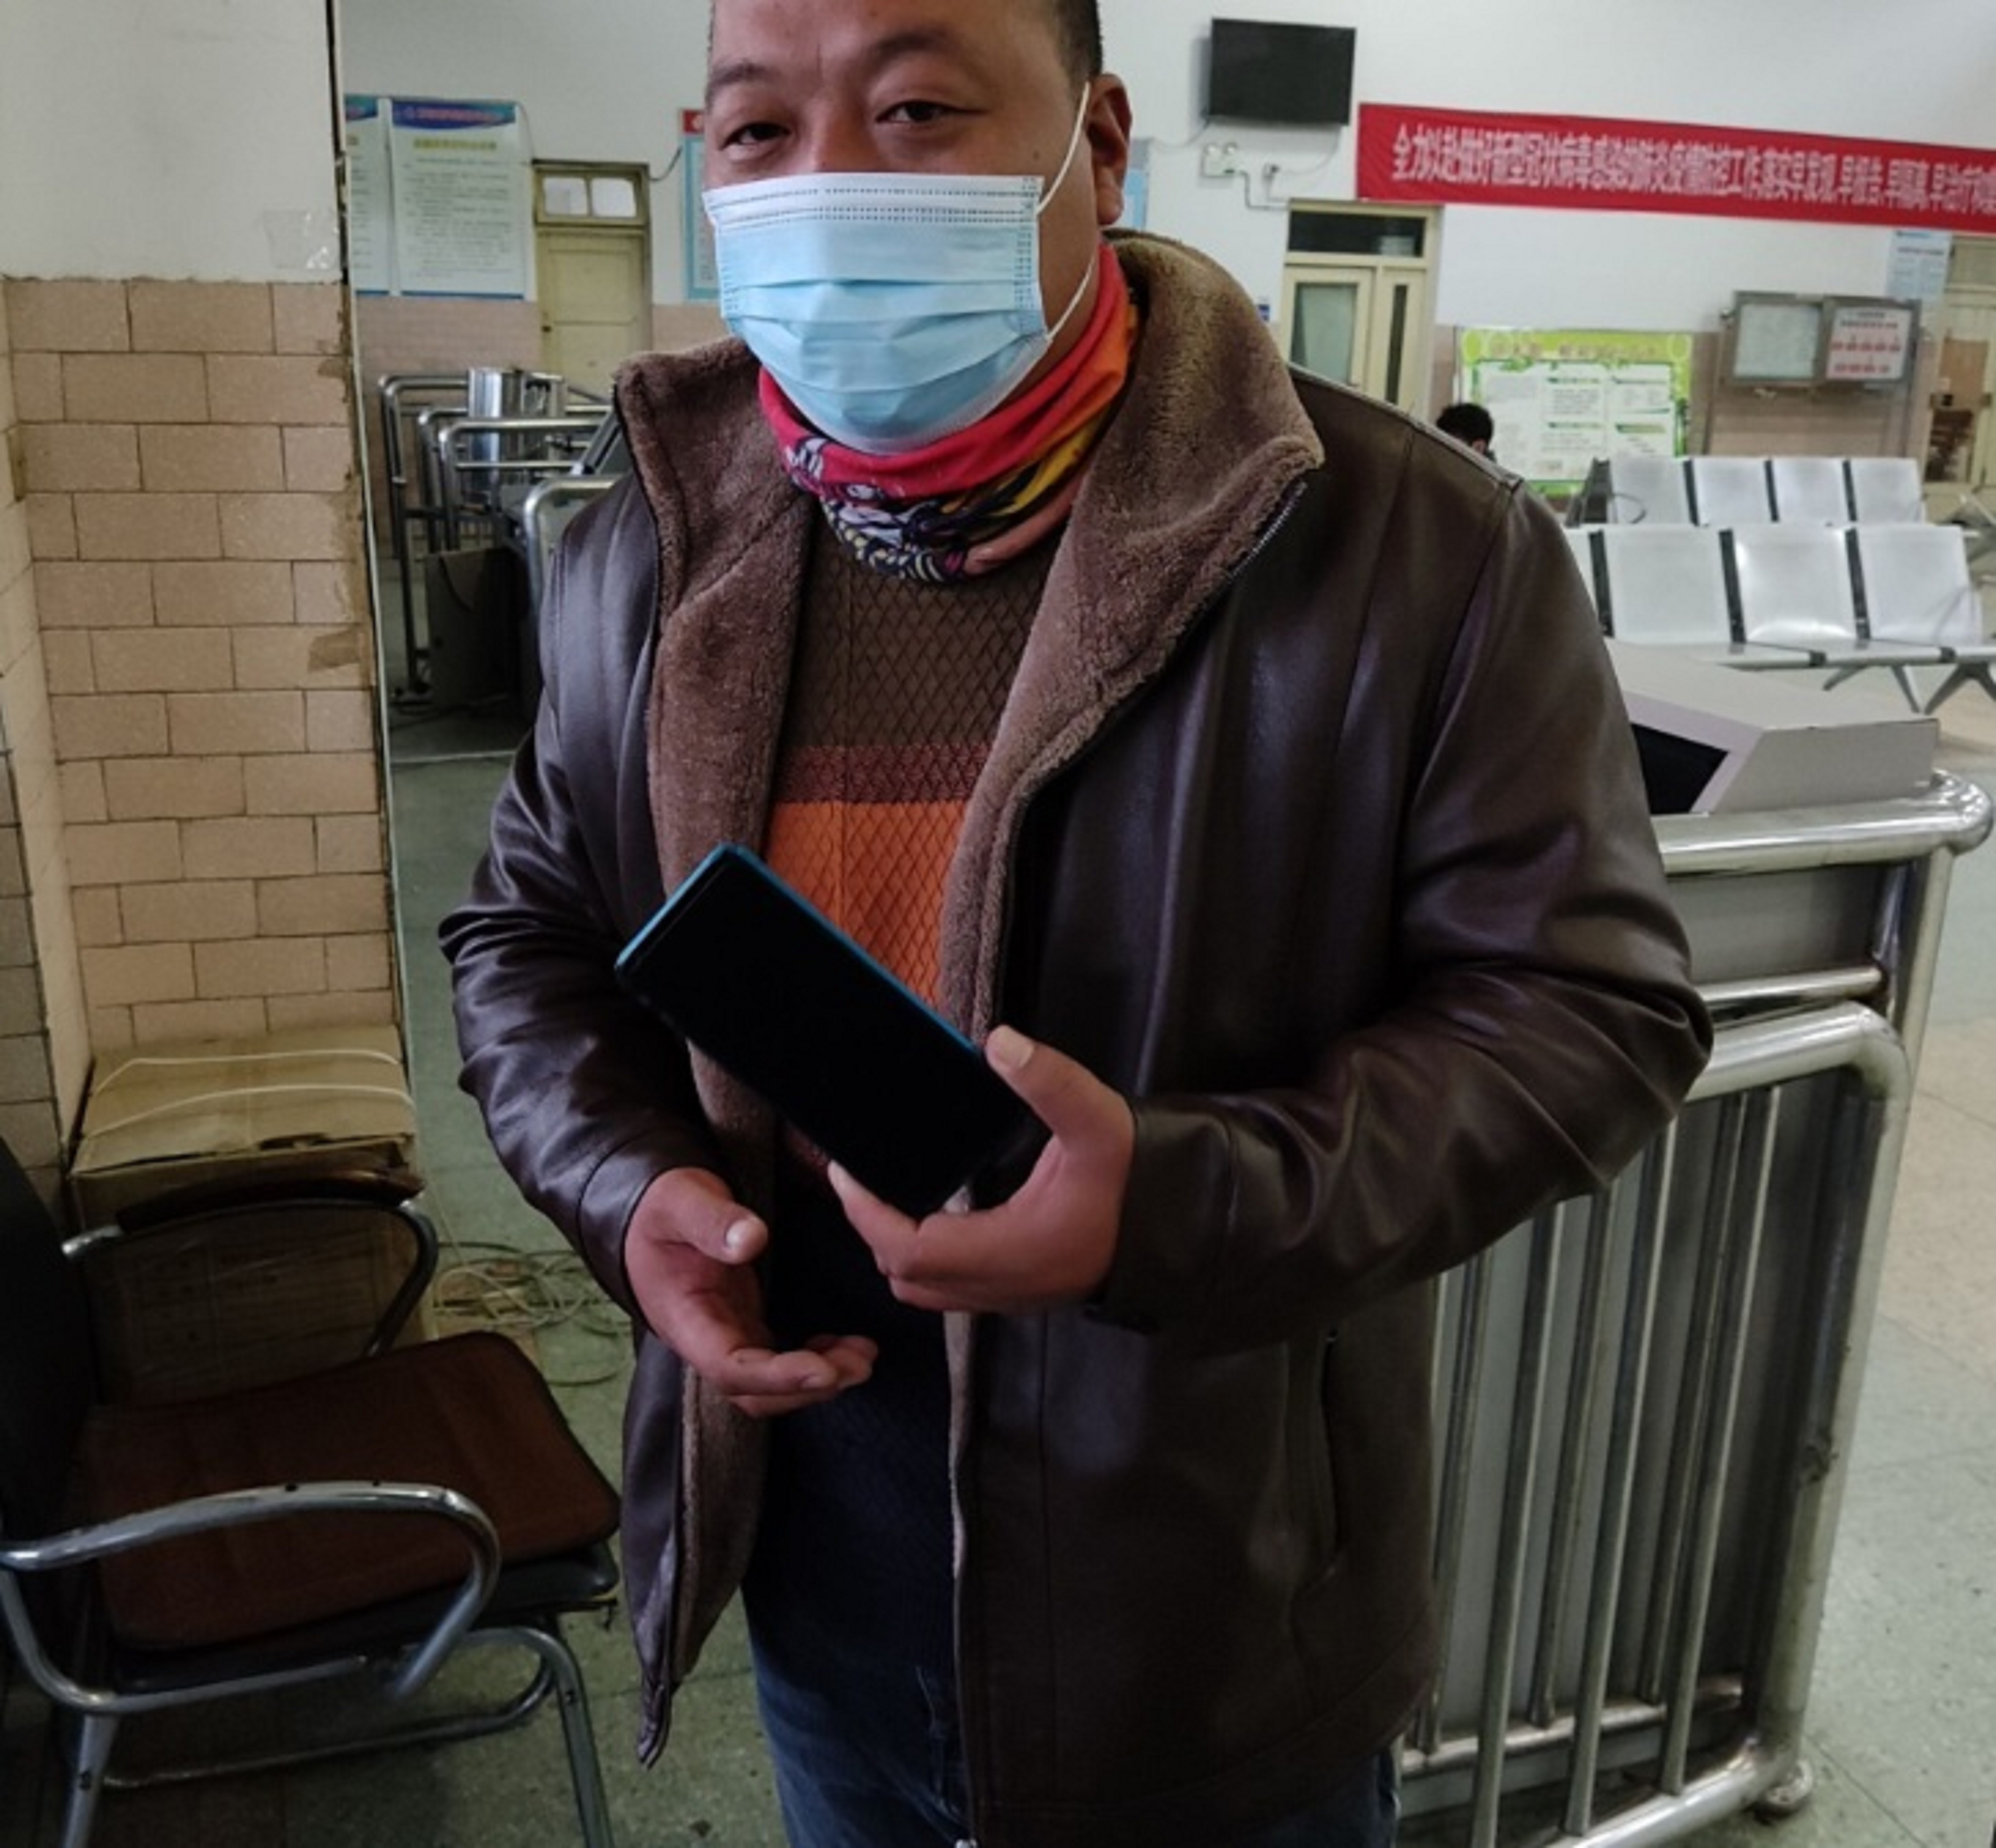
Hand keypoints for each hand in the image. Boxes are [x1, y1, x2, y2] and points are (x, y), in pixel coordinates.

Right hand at [623, 1167, 874, 1416]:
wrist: (648, 1215)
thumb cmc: (662, 1207)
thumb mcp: (681, 1200)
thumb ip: (712, 1220)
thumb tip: (750, 1238)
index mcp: (684, 1319)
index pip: (728, 1367)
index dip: (777, 1376)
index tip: (824, 1369)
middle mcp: (704, 1340)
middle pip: (754, 1391)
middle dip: (807, 1387)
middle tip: (860, 1364)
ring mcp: (725, 1337)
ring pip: (769, 1385)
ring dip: (816, 1380)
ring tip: (862, 1356)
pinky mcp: (743, 1329)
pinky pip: (778, 1363)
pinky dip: (813, 1364)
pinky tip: (841, 1346)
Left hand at [829, 1026, 1134, 1314]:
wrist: (1186, 1226)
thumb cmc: (1139, 1181)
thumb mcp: (1100, 1122)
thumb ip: (1052, 1083)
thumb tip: (1000, 1042)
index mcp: (1013, 1250)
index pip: (911, 1247)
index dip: (868, 1214)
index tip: (847, 1170)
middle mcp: (1005, 1285)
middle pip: (907, 1275)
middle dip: (873, 1229)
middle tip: (859, 1177)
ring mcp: (1013, 1295)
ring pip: (927, 1290)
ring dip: (897, 1248)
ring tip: (887, 1194)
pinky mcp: (1023, 1292)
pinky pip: (953, 1289)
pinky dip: (928, 1257)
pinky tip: (935, 1213)